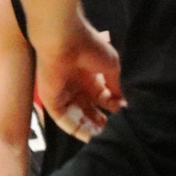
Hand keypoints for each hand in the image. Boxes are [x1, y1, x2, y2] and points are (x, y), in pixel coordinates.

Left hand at [35, 13, 122, 139]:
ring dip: (89, 127)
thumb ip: (116, 86)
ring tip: (102, 136)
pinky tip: (87, 136)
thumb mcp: (111, 67)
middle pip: (89, 109)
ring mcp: (63, 93)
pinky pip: (62, 119)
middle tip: (112, 131)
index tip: (124, 114)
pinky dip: (74, 128)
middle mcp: (77, 86)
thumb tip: (123, 102)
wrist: (64, 40)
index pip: (102, 98)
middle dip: (100, 120)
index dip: (113, 107)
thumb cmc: (90, 48)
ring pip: (76, 116)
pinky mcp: (51, 99)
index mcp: (90, 77)